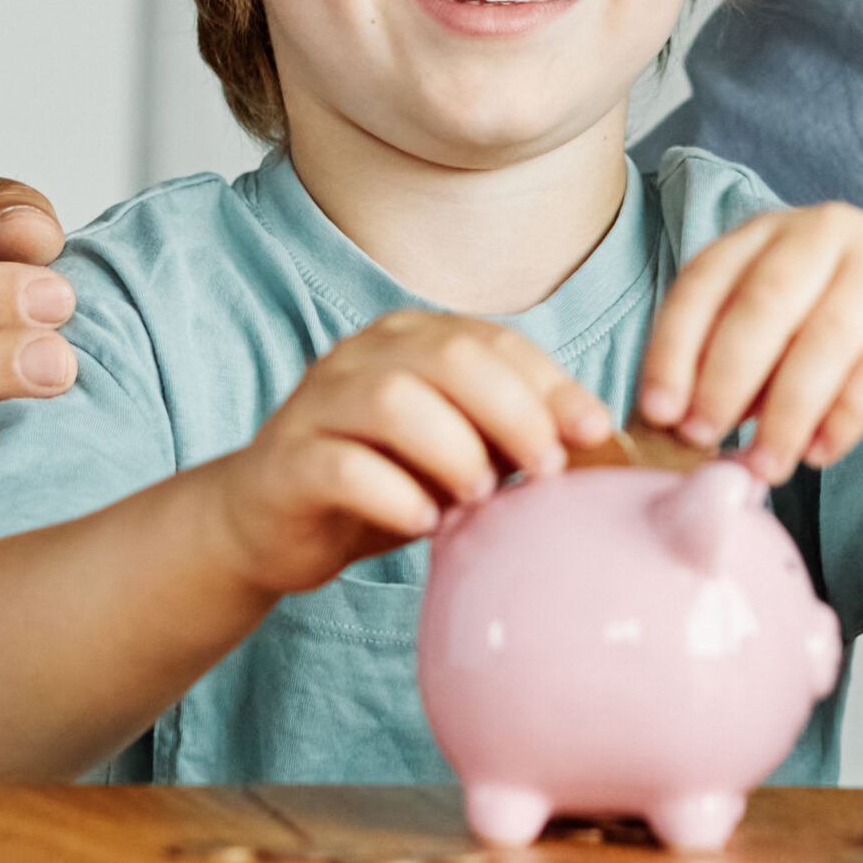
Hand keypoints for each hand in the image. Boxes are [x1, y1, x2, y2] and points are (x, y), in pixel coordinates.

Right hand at [210, 311, 612, 597]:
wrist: (268, 523)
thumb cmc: (379, 481)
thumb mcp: (454, 452)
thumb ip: (506, 435)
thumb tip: (590, 442)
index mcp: (410, 339)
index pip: (493, 341)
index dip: (550, 383)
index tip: (595, 433)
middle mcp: (361, 356)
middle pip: (448, 359)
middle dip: (512, 411)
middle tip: (545, 470)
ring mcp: (317, 404)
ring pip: (392, 400)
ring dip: (452, 448)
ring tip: (480, 497)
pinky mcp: (286, 463)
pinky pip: (342, 466)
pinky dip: (393, 494)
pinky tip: (425, 522)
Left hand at [635, 203, 862, 485]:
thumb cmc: (829, 350)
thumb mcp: (769, 352)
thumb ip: (724, 372)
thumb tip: (675, 425)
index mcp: (763, 234)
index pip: (703, 282)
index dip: (673, 347)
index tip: (657, 412)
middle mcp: (822, 230)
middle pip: (764, 302)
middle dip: (725, 377)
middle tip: (704, 440)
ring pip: (825, 336)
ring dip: (786, 412)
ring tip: (765, 466)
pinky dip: (844, 416)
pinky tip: (819, 454)